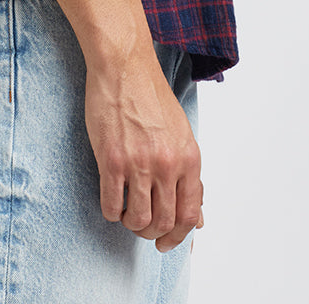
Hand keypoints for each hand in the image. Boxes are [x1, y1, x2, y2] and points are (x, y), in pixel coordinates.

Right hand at [84, 48, 203, 252]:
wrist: (124, 66)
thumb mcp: (181, 134)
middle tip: (141, 225)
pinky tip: (112, 199)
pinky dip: (111, 211)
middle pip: (164, 222)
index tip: (165, 242)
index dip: (177, 236)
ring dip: (131, 223)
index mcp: (189, 158)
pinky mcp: (112, 159)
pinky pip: (112, 204)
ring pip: (138, 219)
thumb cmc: (150, 96)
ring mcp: (140, 162)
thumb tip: (197, 216)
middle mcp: (168, 163)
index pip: (189, 214)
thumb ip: (189, 176)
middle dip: (151, 232)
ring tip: (126, 212)